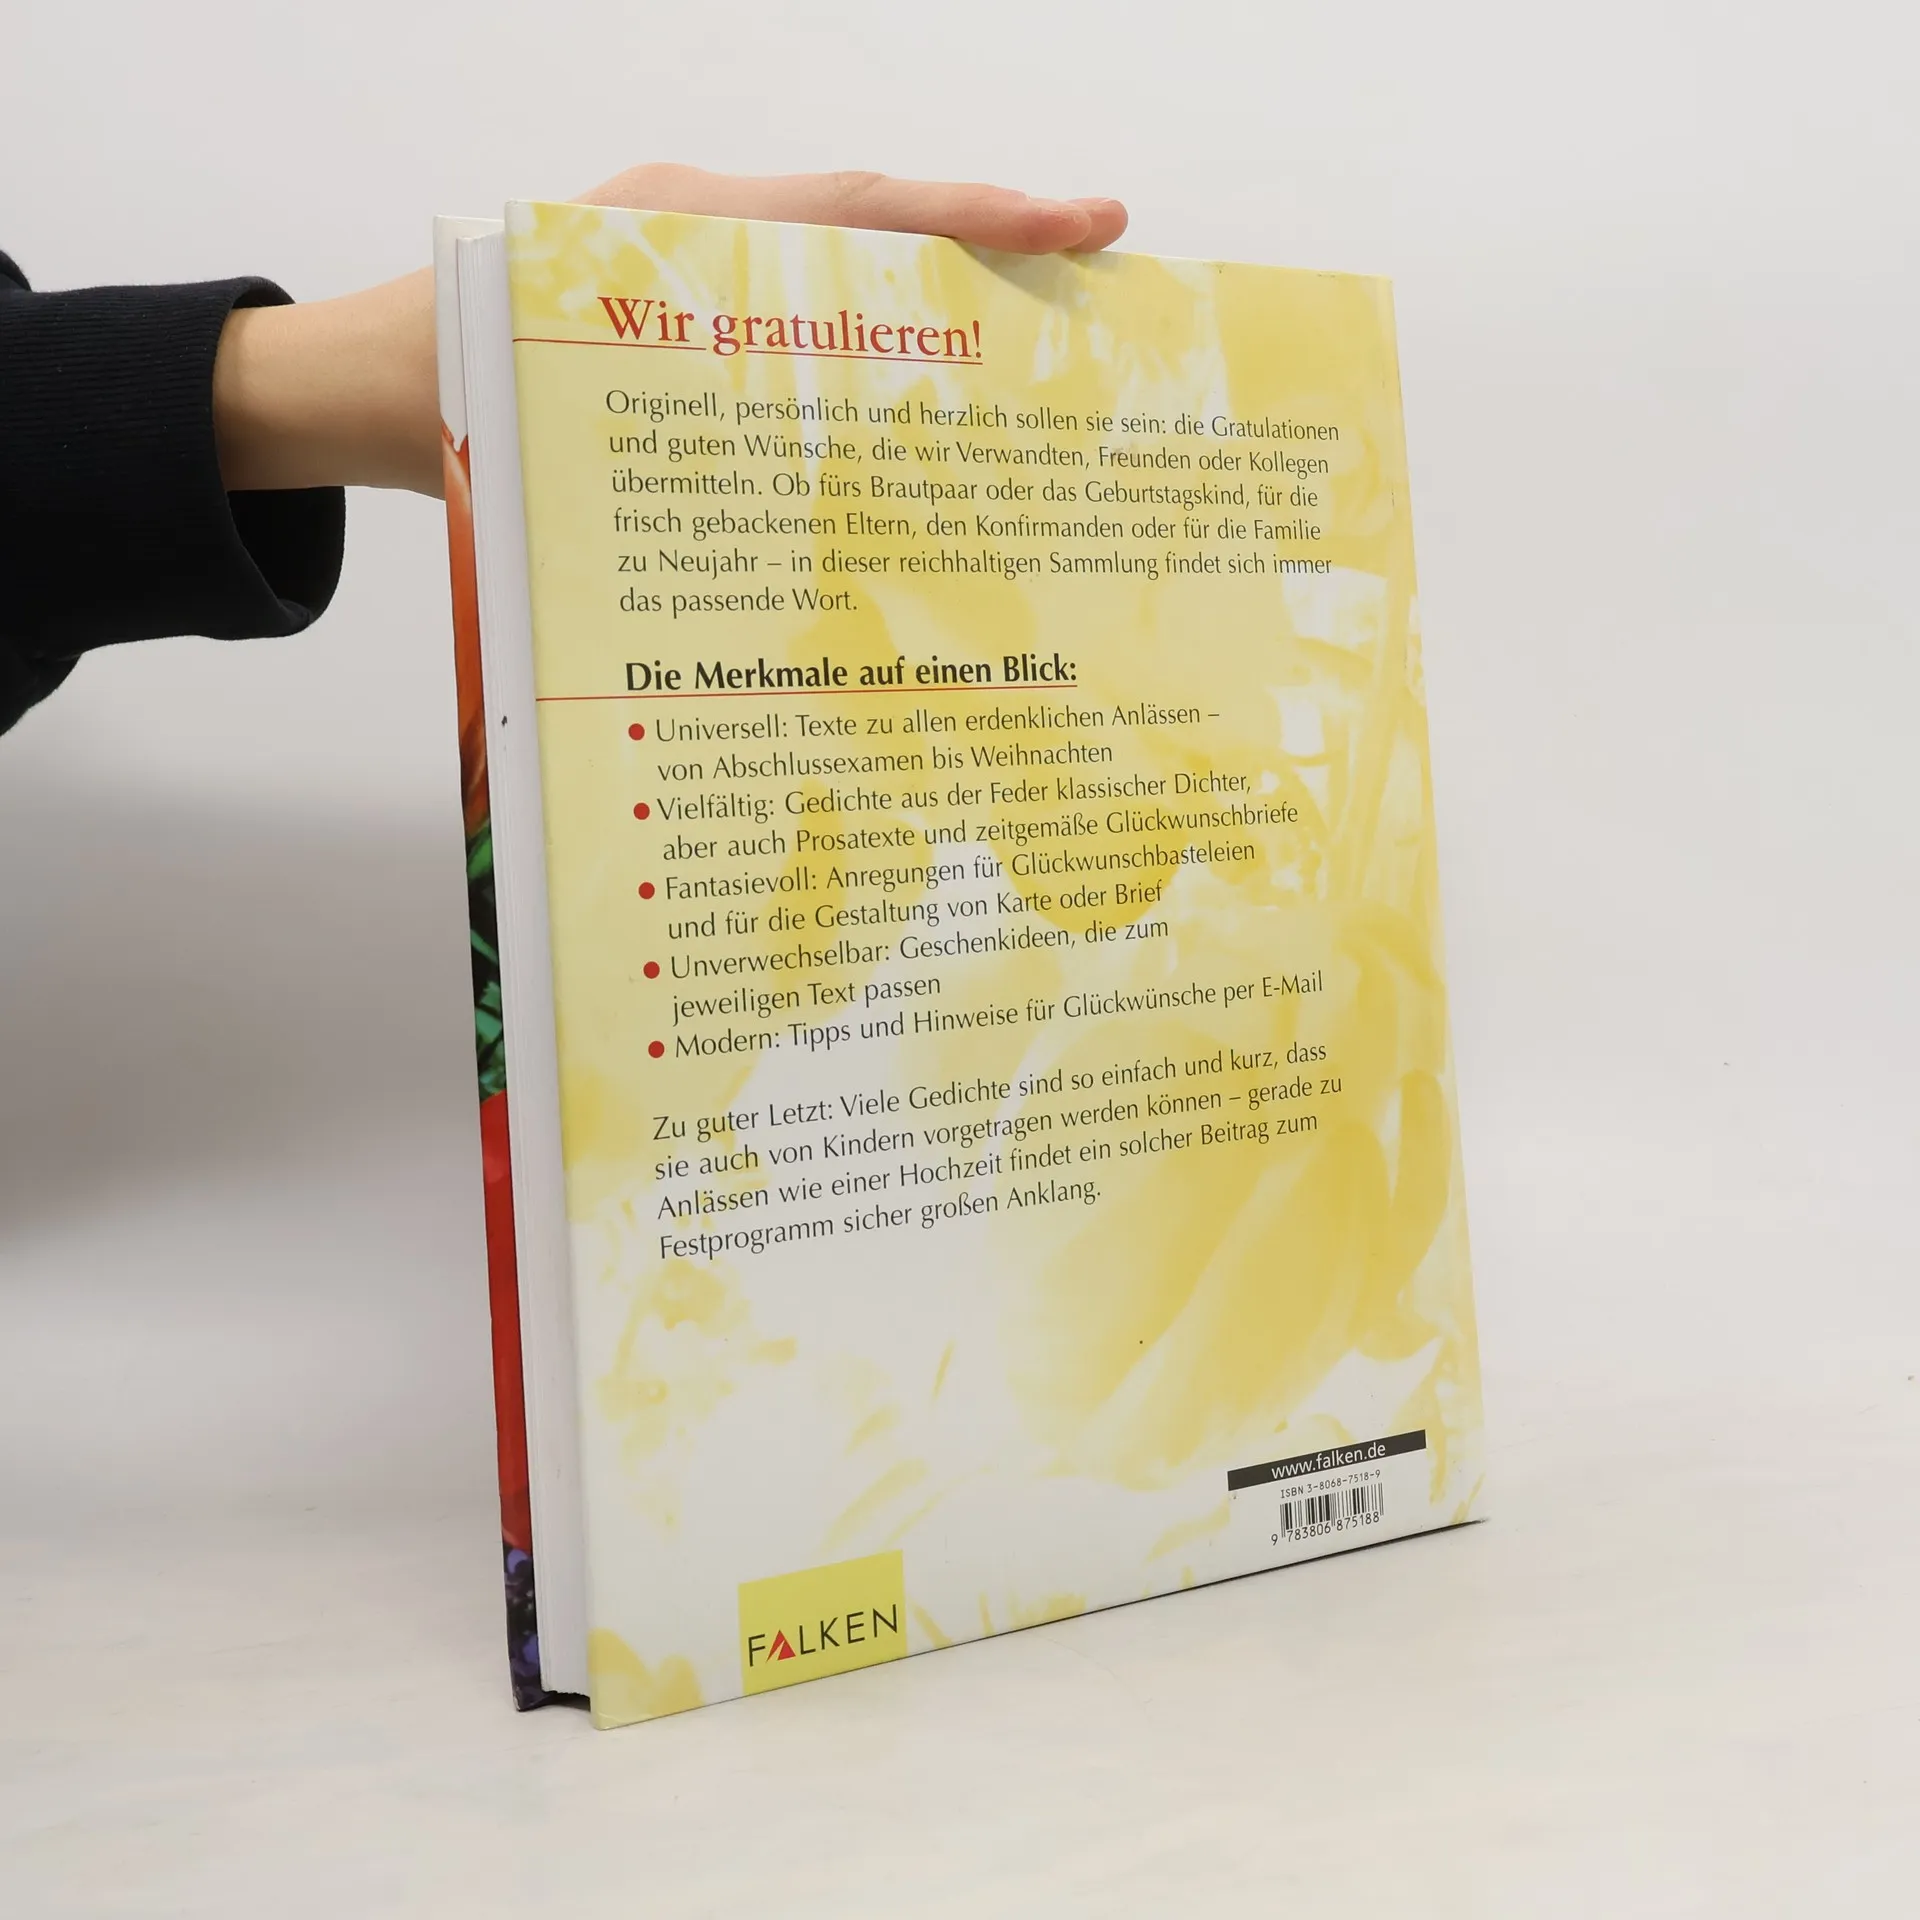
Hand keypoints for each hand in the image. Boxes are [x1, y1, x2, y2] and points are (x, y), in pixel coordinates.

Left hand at [213, 167, 1128, 498]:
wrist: (351, 386)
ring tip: (1038, 328)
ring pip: (839, 256)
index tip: (1081, 224)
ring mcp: (685, 252)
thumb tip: (817, 493)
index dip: (976, 221)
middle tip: (1102, 259)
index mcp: (677, 230)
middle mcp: (694, 225)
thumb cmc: (443, 399)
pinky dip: (864, 326)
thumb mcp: (561, 414)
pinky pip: (792, 300)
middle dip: (990, 239)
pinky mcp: (676, 297)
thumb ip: (679, 422)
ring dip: (936, 281)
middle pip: (871, 217)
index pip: (855, 210)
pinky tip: (916, 380)